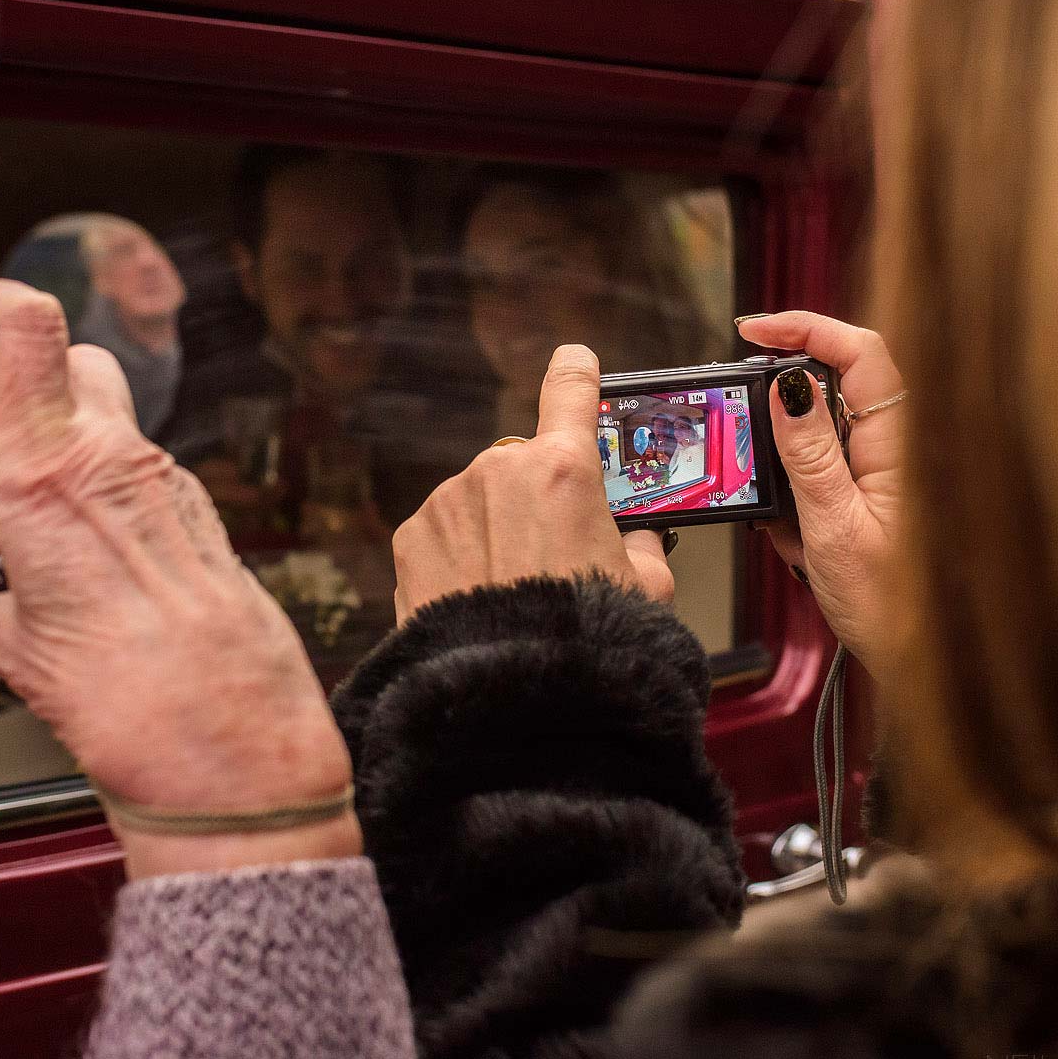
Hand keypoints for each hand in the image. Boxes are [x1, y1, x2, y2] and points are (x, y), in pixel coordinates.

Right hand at [0, 281, 357, 878]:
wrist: (230, 746)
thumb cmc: (133, 699)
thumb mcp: (18, 657)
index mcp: (47, 477)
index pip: (26, 327)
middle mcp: (112, 464)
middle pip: (75, 359)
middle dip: (35, 377)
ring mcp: (167, 487)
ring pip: (117, 421)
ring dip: (80, 445)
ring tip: (41, 518)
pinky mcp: (204, 520)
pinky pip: (153, 482)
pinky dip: (120, 498)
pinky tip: (99, 558)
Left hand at [393, 344, 671, 620]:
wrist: (511, 697)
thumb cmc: (588, 642)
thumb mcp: (647, 588)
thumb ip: (641, 545)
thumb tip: (636, 536)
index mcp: (563, 470)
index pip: (570, 390)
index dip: (575, 373)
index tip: (573, 361)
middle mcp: (498, 471)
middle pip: (523, 467)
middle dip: (536, 500)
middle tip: (554, 558)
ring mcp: (447, 502)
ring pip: (479, 502)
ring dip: (493, 531)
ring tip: (512, 593)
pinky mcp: (410, 537)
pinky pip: (443, 533)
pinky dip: (457, 557)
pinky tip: (476, 600)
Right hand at [737, 311, 909, 678]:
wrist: (929, 666)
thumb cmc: (898, 610)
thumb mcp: (833, 528)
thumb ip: (808, 454)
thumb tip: (787, 386)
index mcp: (902, 443)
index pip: (861, 350)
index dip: (806, 326)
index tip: (753, 330)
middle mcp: (903, 447)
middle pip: (840, 381)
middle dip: (785, 410)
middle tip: (748, 440)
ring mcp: (892, 471)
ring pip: (827, 432)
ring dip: (792, 468)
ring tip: (786, 523)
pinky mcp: (879, 496)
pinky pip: (829, 473)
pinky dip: (801, 500)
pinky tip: (800, 543)